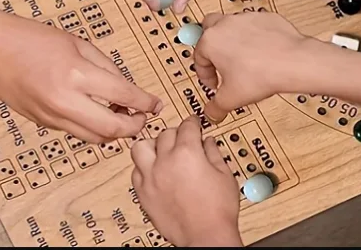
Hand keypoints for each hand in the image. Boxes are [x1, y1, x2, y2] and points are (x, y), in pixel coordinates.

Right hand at [0, 13, 161, 142]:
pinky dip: (93, 128)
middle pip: (112, 129)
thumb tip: (126, 90)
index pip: (124, 97)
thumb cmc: (32, 38)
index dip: (146, 103)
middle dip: (135, 126)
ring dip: (114, 132)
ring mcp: (51, 117)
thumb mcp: (78, 43)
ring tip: (124, 116)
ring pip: (94, 138)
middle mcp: (65, 102)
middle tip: (145, 117)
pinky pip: (76, 132)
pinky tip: (98, 113)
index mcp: (78, 75)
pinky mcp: (42, 123)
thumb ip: (105, 67)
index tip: (157, 104)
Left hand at [131, 117, 241, 246]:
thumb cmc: (217, 211)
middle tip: (183, 139)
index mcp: (187, 153)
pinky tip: (154, 171)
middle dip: (176, 133)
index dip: (193, 122)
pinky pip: (135, 172)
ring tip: (161, 151)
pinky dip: (143, 167)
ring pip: (141, 147)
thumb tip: (208, 142)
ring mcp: (151, 178)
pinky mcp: (143, 194)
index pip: (187, 125)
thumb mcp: (224, 174)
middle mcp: (165, 162)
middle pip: (165, 133)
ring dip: (152, 146)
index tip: (194, 124)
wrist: (206, 237)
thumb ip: (214, 152)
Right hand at [195, 12, 309, 121]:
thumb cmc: (260, 75)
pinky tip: (261, 52)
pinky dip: (254, 36)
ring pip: (232, 24)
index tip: (215, 84)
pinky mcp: (264, 16)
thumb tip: (212, 113)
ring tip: (243, 59)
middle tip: (218, 60)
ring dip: (233, 39)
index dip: (205, 75)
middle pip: (209, 28)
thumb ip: (216, 107)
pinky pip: (254, 25)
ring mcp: (246, 17)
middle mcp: (226, 24)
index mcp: (211, 40)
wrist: (291, 61)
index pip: (199, 57)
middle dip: (211, 44)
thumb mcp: (231, 98)